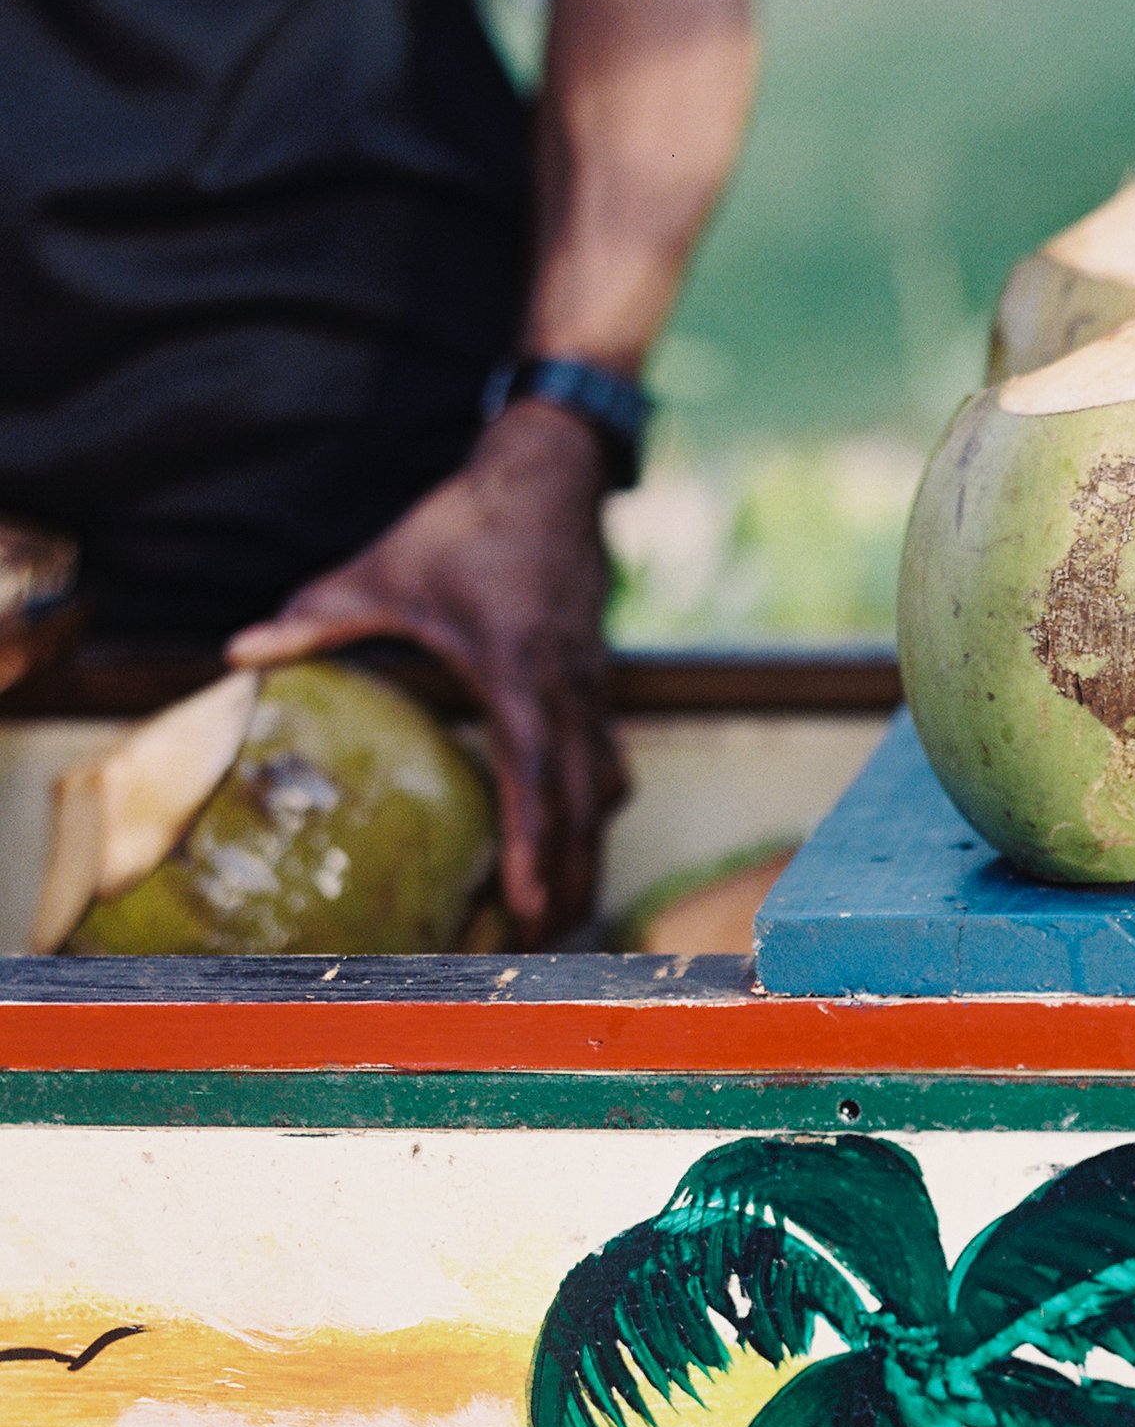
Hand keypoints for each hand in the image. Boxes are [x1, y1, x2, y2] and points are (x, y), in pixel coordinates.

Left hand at [228, 400, 627, 942]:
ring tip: (555, 919)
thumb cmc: (468, 524)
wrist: (551, 478)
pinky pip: (606, 771)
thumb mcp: (385, 569)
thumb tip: (236, 652)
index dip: (536, 846)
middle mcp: (569, 693)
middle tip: (535, 948)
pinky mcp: (599, 693)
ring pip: (604, 797)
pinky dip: (590, 819)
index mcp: (518, 669)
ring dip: (587, 859)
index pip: (536, 774)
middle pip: (584, 811)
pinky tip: (569, 849)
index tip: (529, 906)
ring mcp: (594, 695)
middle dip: (567, 883)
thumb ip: (316, 618)